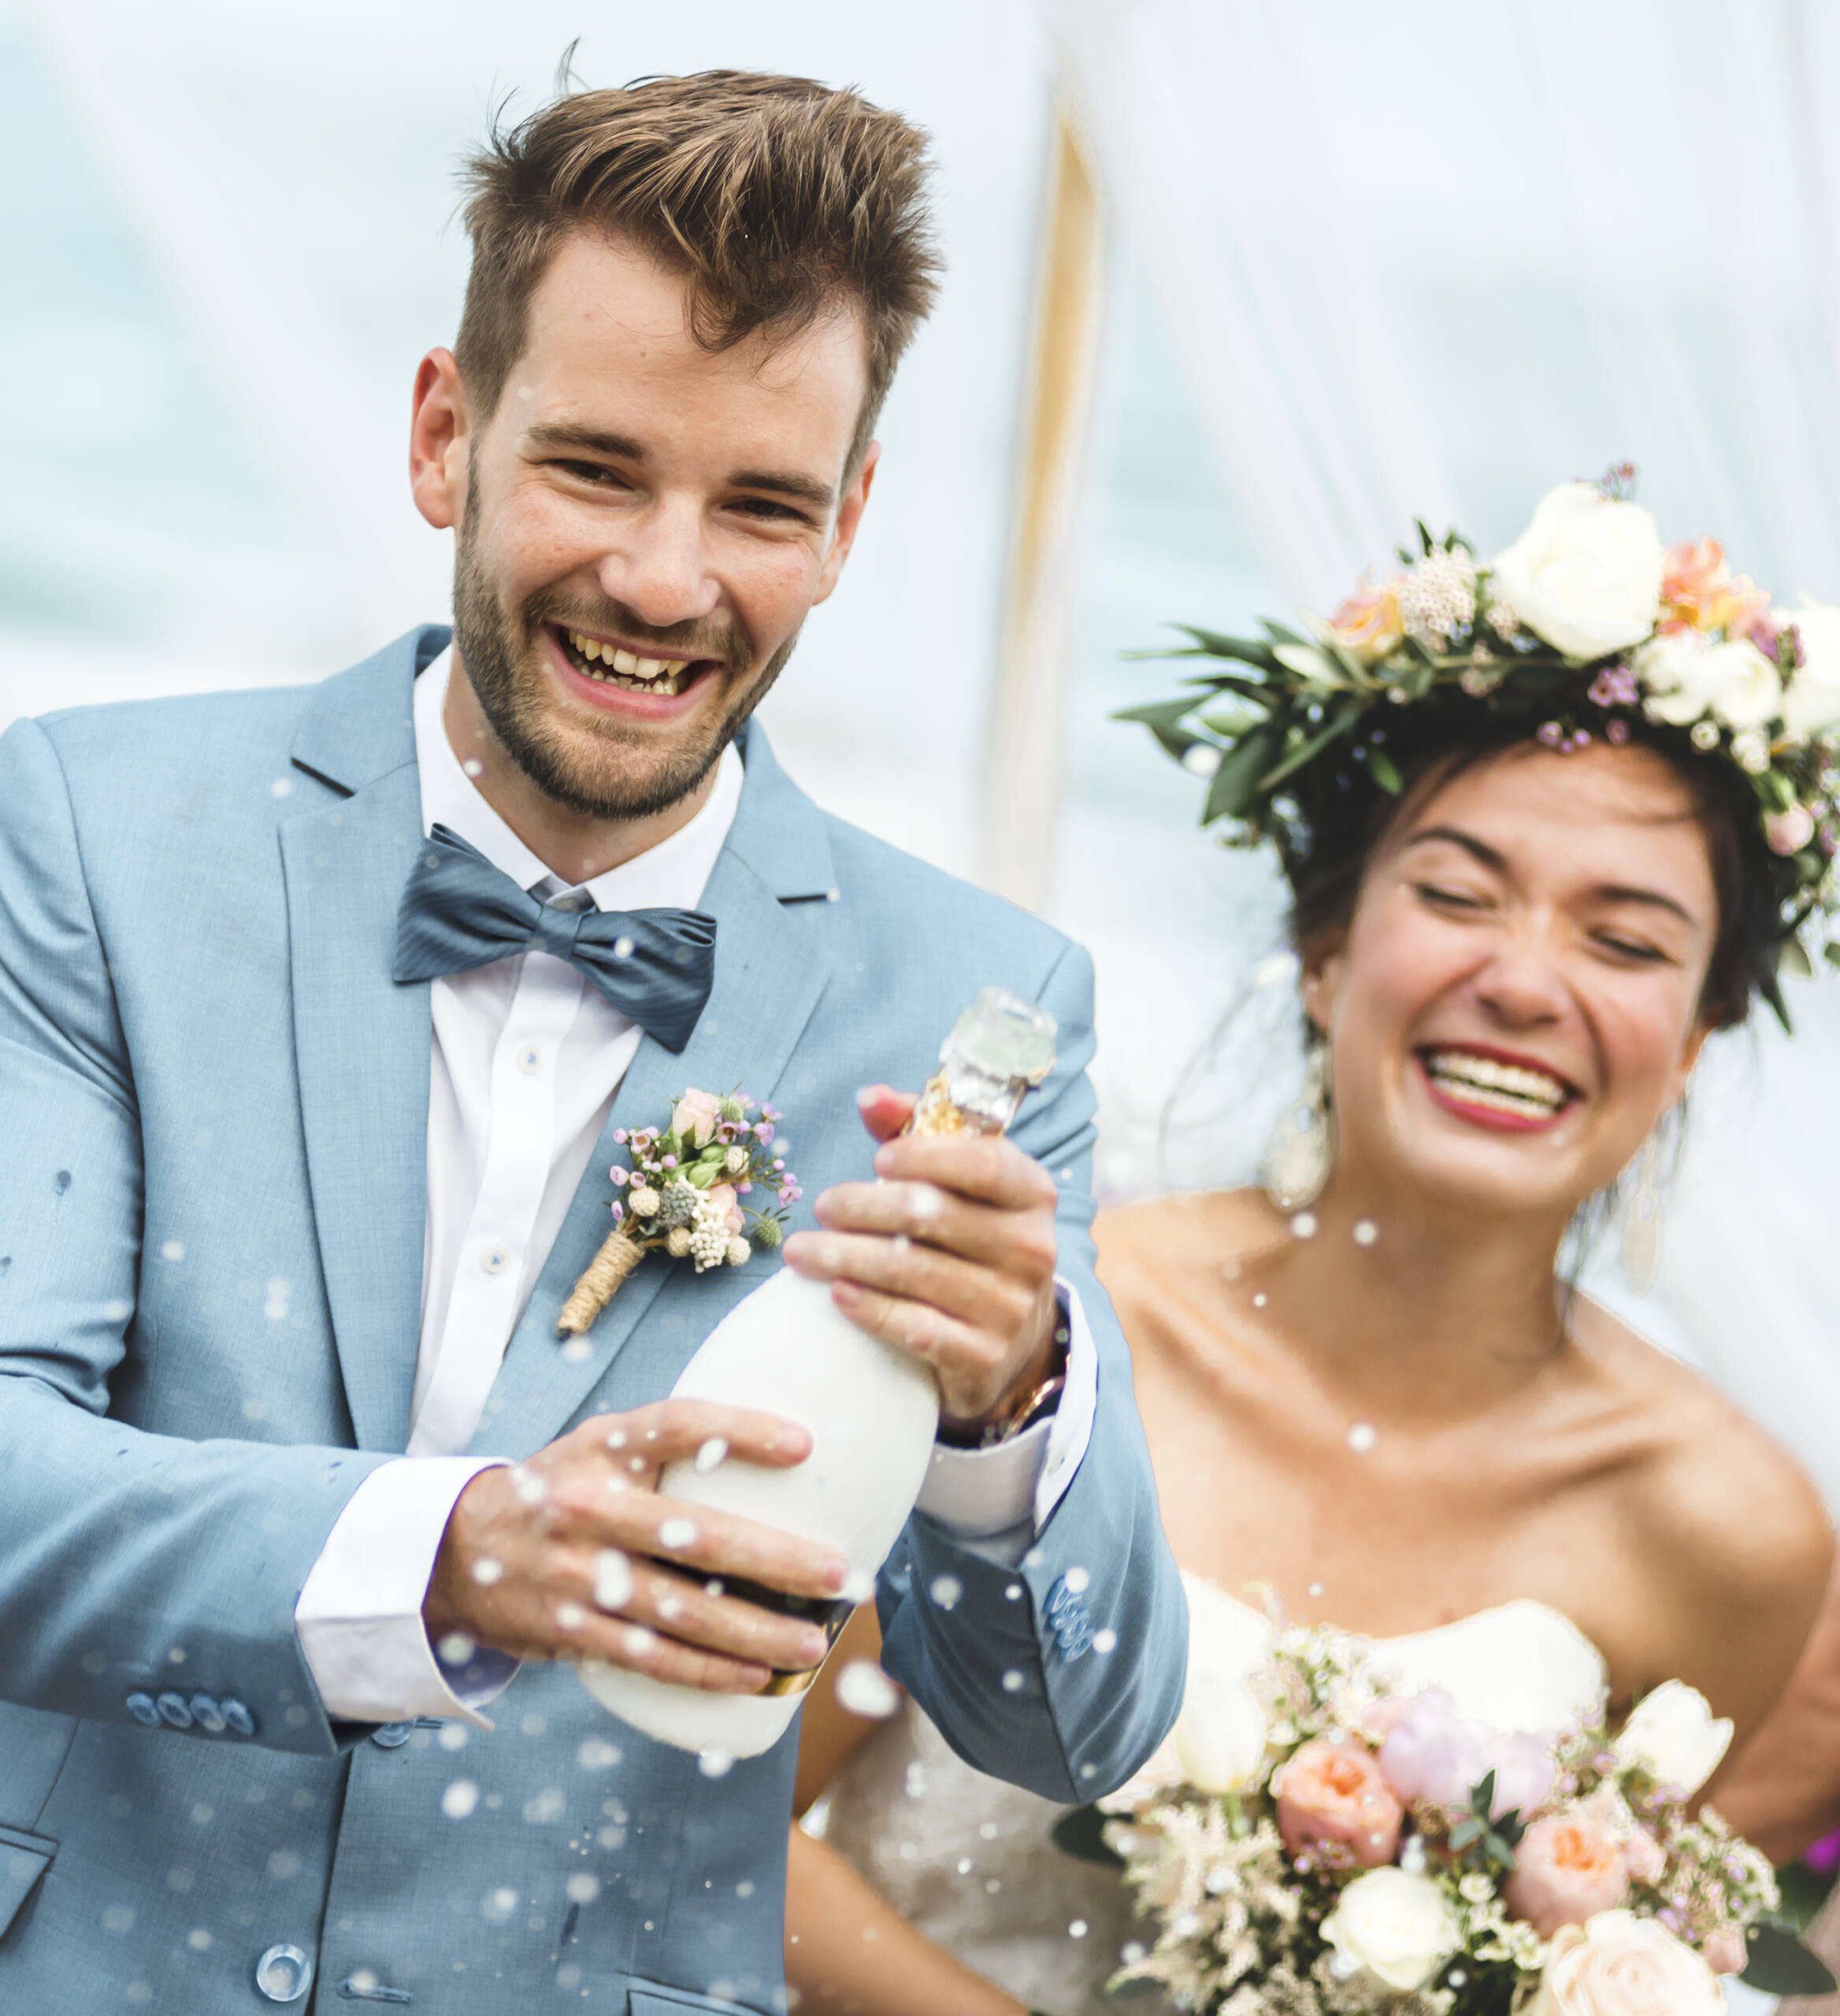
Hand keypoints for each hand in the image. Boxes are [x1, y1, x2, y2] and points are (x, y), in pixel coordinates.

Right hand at [423, 1400, 848, 1693]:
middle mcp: (589, 1508)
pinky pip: (652, 1656)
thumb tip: (784, 1448)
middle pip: (696, 1535)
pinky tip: (755, 1676)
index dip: (741, 1431)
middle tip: (837, 1575)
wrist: (458, 1549)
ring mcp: (578, 1575)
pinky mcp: (571, 1630)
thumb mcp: (601, 1446)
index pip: (678, 1425)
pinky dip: (707, 1671)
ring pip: (681, 1612)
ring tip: (813, 1644)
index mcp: (603, 1447)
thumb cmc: (563, 1488)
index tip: (804, 1445)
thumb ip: (670, 1445)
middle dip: (775, 1560)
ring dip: (754, 1633)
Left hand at [782, 1085, 1061, 1430]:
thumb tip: (870, 1098)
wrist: (1015, 1336)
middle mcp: (1031, 1248)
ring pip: (913, 1272)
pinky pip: (915, 1327)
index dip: (925, 1156)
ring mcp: (1010, 1306)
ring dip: (846, 1257)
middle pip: (932, 1216)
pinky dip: (870, 1308)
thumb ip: (916, 1132)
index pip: (983, 1163)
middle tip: (823, 1205)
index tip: (877, 1159)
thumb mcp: (961, 1180)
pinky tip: (836, 1293)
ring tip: (802, 1251)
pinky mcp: (984, 1355)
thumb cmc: (972, 1236)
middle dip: (863, 1207)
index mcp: (1032, 1193)